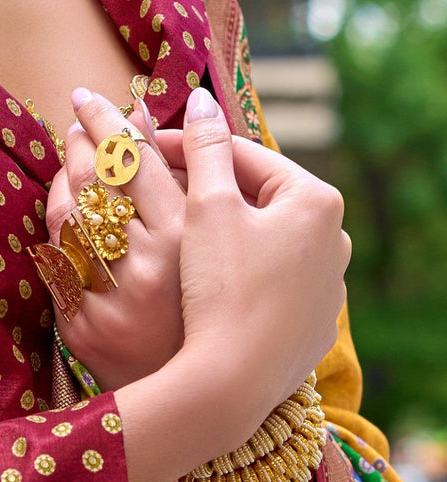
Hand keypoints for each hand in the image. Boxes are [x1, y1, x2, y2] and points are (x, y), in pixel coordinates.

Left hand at [43, 88, 185, 389]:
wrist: (208, 393)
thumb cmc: (221, 303)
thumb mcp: (214, 237)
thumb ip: (187, 173)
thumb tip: (155, 112)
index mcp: (188, 239)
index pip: (135, 161)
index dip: (110, 123)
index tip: (93, 97)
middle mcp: (148, 267)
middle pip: (97, 182)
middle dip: (84, 139)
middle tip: (78, 112)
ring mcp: (112, 299)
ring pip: (69, 216)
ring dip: (67, 175)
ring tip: (73, 147)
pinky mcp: (84, 327)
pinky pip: (57, 262)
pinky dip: (59, 227)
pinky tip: (66, 204)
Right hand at [165, 87, 348, 416]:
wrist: (235, 380)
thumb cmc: (223, 286)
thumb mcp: (207, 206)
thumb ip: (204, 147)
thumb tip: (200, 100)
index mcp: (315, 199)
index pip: (244, 155)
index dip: (188, 147)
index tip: (146, 148)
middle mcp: (334, 238)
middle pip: (256, 195)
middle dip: (208, 188)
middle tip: (158, 188)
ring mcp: (328, 285)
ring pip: (264, 239)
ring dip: (224, 230)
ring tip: (177, 235)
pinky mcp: (314, 323)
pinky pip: (271, 281)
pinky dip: (241, 272)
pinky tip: (207, 283)